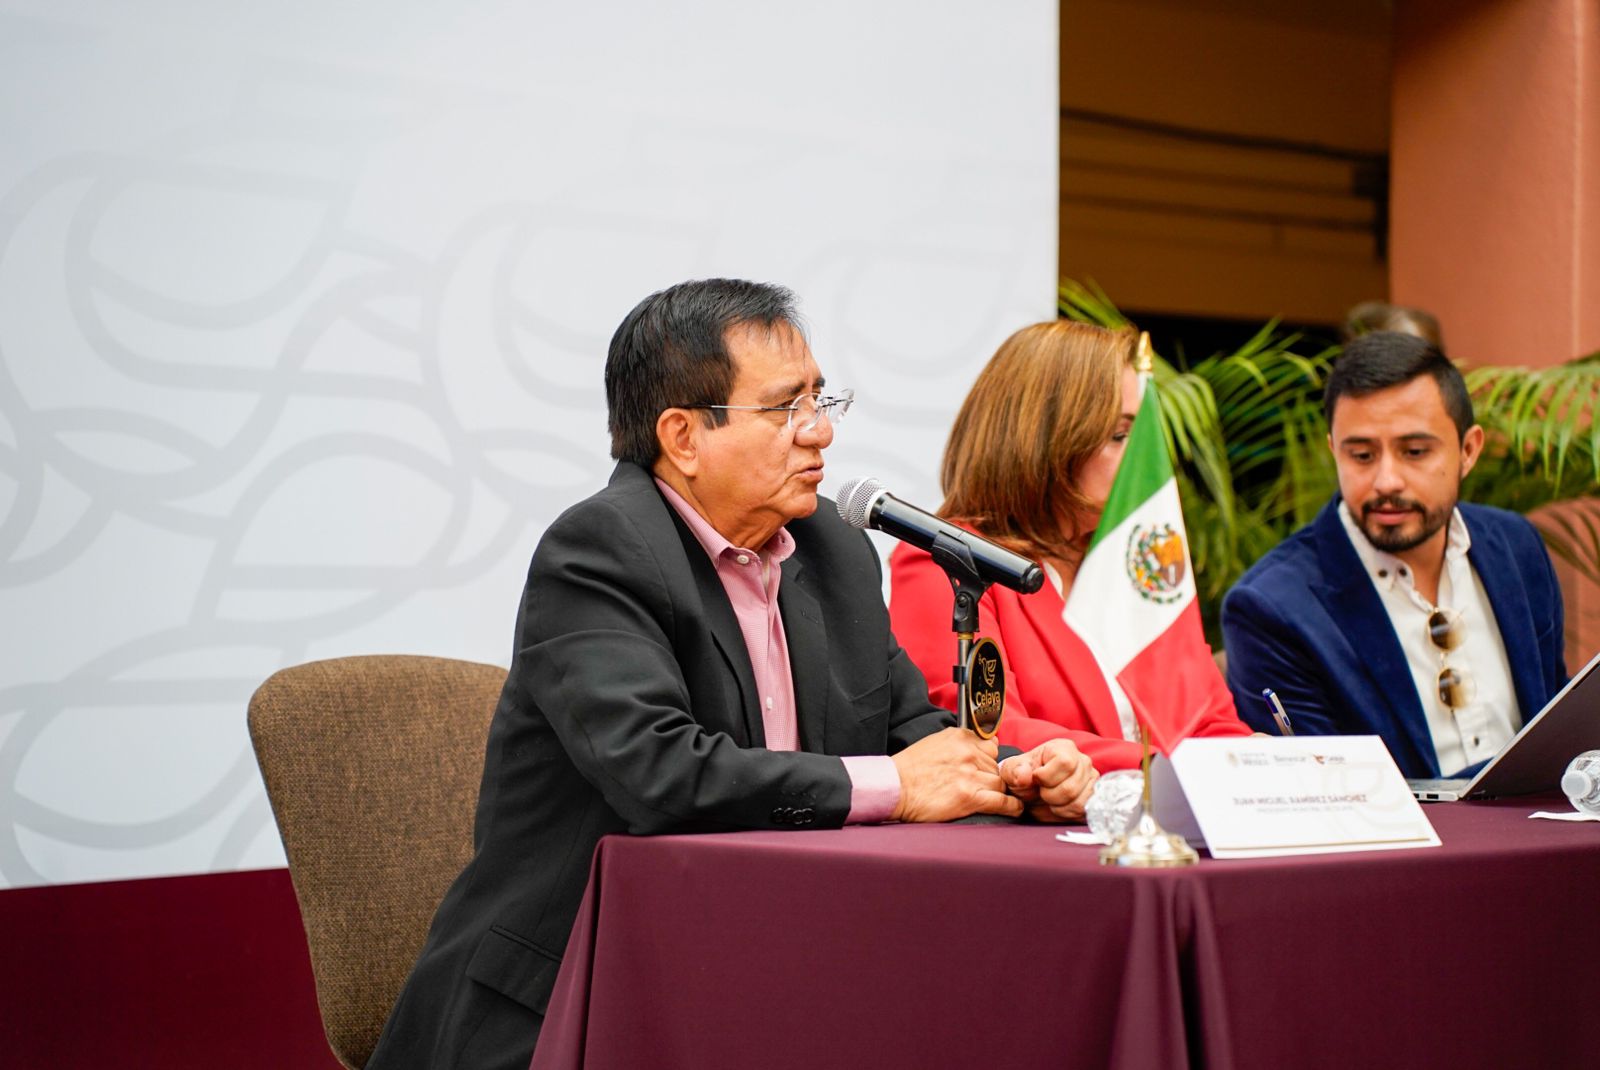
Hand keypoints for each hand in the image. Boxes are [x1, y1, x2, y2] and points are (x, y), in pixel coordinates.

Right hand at [890, 728, 1022, 822]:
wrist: (895, 787)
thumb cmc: (911, 768)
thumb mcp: (936, 742)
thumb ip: (959, 742)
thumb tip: (981, 746)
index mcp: (961, 737)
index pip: (991, 745)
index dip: (988, 759)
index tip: (983, 768)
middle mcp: (969, 753)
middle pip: (996, 766)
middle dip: (990, 777)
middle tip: (979, 787)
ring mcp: (971, 775)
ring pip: (1000, 784)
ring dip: (998, 792)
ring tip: (992, 799)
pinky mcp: (970, 797)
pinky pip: (1003, 801)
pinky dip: (1012, 807)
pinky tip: (1014, 809)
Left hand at [999, 738, 1097, 822]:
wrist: (1030, 791)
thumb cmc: (1024, 776)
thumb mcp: (1012, 770)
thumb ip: (1015, 771)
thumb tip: (1024, 776)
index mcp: (1064, 748)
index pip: (1065, 763)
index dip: (1046, 777)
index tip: (1035, 778)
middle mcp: (1083, 761)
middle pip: (1070, 788)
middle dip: (1049, 796)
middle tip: (1040, 792)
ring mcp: (1091, 780)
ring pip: (1078, 803)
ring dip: (1057, 807)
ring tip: (1049, 799)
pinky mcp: (1093, 798)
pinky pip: (1083, 812)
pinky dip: (1067, 814)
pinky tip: (1058, 807)